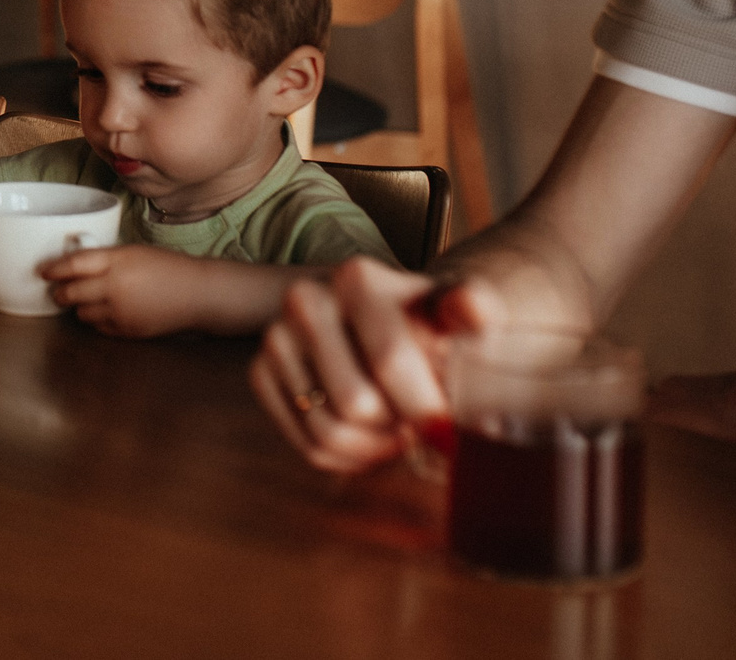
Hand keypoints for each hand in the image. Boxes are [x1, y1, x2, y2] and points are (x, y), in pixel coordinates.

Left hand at [40, 244, 206, 337]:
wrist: (197, 293)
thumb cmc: (168, 268)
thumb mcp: (135, 252)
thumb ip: (106, 258)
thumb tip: (76, 265)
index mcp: (117, 261)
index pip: (74, 265)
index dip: (54, 269)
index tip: (43, 271)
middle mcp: (115, 287)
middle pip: (71, 293)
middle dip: (60, 292)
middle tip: (57, 291)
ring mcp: (120, 311)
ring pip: (82, 313)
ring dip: (78, 307)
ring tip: (84, 300)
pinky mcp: (127, 330)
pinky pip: (99, 327)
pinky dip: (96, 320)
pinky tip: (104, 312)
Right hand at [249, 258, 502, 472]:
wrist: (391, 329)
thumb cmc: (431, 328)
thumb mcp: (461, 313)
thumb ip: (475, 308)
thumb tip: (473, 309)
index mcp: (356, 278)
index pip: (390, 361)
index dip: (426, 410)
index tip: (451, 436)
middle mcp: (305, 299)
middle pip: (357, 404)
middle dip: (398, 428)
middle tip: (418, 420)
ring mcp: (276, 336)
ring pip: (328, 432)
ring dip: (374, 449)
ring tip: (397, 431)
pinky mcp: (260, 373)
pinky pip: (306, 445)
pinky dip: (347, 457)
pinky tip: (370, 437)